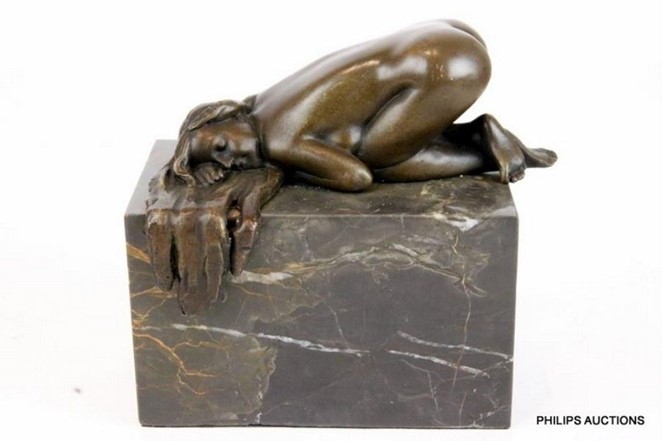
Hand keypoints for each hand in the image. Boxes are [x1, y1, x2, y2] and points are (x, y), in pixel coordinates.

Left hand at [145, 166, 282, 314]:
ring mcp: (224, 192)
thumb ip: (170, 210)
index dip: (162, 263)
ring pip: (215, 241)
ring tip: (211, 295)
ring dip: (212, 272)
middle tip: (192, 304)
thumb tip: (164, 241)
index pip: (159, 234)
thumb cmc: (213, 168)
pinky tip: (236, 269)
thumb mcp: (185, 185)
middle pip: (188, 245)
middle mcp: (194, 193)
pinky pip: (247, 225)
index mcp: (173, 193)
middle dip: (189, 280)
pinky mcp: (250, 191)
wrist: (249, 140)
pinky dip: (241, 249)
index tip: (168, 286)